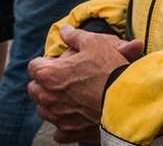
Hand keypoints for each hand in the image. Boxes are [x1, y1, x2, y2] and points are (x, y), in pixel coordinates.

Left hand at [27, 24, 142, 143]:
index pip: (33, 66)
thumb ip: (74, 36)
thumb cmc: (110, 70)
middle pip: (34, 89)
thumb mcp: (94, 43)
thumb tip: (64, 30)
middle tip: (61, 80)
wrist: (129, 101)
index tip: (55, 64)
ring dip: (51, 103)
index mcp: (49, 74)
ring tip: (67, 98)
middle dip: (43, 83)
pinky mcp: (70, 132)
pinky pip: (58, 132)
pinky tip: (73, 117)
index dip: (44, 63)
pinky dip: (63, 125)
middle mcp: (48, 97)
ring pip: (44, 110)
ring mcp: (58, 117)